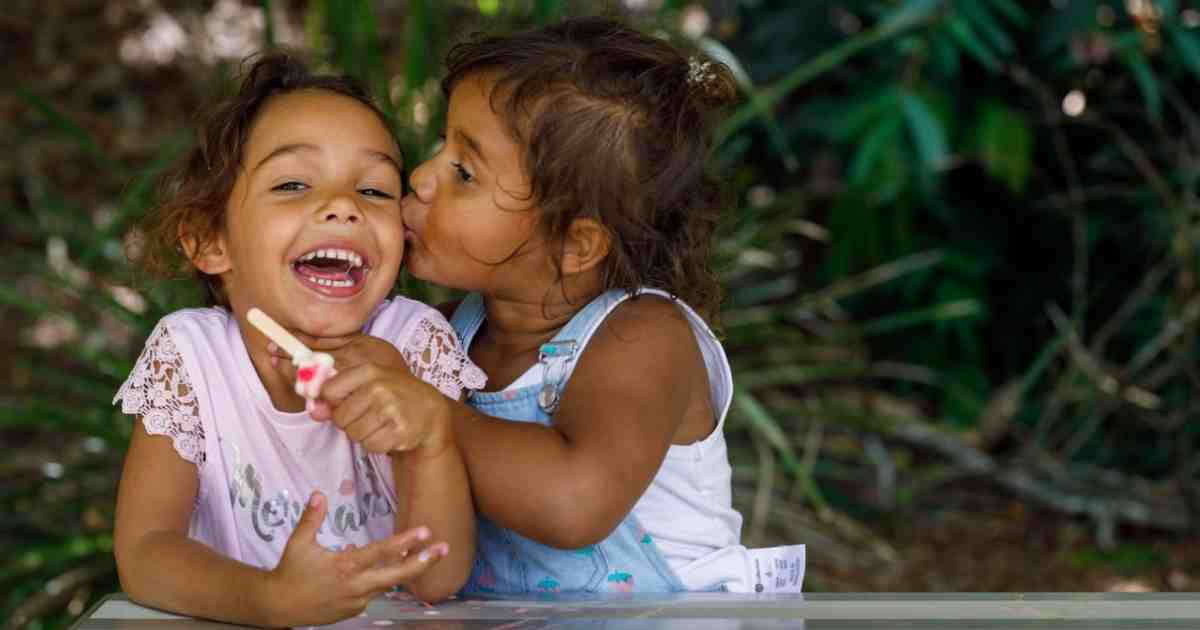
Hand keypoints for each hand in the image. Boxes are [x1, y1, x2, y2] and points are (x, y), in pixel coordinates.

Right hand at [265, 491, 449, 625]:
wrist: (278, 607)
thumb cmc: (289, 572)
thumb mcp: (298, 543)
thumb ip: (311, 518)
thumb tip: (318, 493)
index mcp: (345, 567)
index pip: (380, 553)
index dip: (404, 542)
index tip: (424, 532)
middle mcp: (356, 586)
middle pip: (398, 575)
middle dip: (423, 562)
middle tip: (444, 549)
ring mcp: (357, 600)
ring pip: (389, 583)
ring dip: (407, 569)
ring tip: (425, 554)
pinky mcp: (355, 610)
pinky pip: (374, 592)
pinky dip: (381, 579)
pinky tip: (382, 568)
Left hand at [268, 333, 452, 455]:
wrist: (430, 411)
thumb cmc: (392, 396)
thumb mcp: (367, 387)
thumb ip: (336, 398)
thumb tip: (312, 411)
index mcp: (368, 371)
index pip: (329, 390)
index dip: (333, 402)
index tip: (345, 403)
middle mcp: (378, 388)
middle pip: (340, 417)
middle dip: (350, 422)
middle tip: (368, 415)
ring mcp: (390, 409)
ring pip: (353, 434)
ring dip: (363, 434)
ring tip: (380, 424)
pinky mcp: (399, 431)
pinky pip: (370, 446)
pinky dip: (376, 444)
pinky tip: (388, 433)